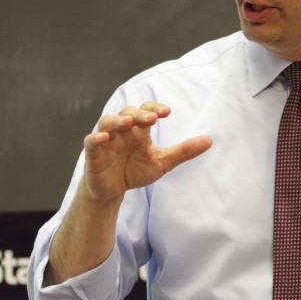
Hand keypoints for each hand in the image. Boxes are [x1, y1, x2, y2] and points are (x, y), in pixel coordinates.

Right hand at [82, 101, 211, 203]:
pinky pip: (91, 141)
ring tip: (128, 123)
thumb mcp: (162, 162)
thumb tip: (209, 140)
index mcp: (138, 130)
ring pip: (107, 122)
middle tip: (153, 118)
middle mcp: (122, 131)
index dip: (155, 108)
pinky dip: (96, 138)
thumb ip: (183, 151)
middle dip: (139, 114)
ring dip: (117, 121)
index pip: (146, 111)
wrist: (112, 191)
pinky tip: (104, 138)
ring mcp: (106, 141)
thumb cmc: (135, 171)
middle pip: (127, 113)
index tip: (167, 112)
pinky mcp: (92, 154)